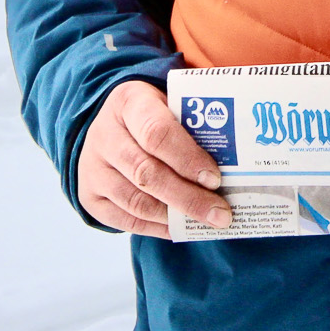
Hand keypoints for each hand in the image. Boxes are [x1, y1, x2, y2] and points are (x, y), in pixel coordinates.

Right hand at [78, 80, 232, 238]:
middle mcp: (105, 135)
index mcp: (128, 102)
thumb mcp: (168, 103)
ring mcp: (92, 168)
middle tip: (221, 213)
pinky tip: (180, 228)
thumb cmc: (152, 115)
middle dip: (188, 197)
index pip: (156, 132)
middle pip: (147, 173)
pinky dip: (156, 228)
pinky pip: (125, 220)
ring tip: (205, 223)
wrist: (107, 125)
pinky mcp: (90, 196)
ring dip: (174, 217)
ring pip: (136, 201)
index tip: (215, 178)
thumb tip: (239, 159)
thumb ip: (194, 123)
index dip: (187, 158)